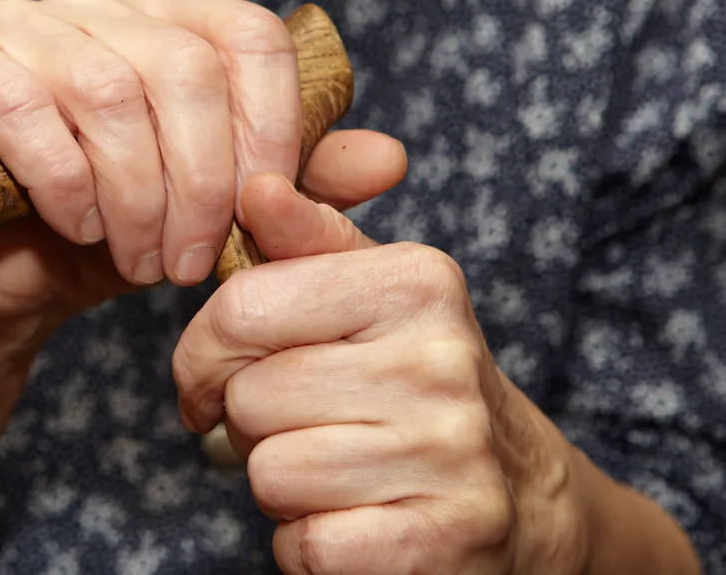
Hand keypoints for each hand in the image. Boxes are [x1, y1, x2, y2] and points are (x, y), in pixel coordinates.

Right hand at [0, 0, 404, 361]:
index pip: (248, 37)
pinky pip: (24, 108)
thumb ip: (297, 186)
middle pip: (182, 65)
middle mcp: (98, 2)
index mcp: (171, 18)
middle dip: (202, 182)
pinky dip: (65, 183)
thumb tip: (389, 158)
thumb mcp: (217, 216)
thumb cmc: (115, 236)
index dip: (273, 128)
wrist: (0, 282)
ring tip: (142, 259)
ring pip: (108, 88)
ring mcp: (19, 23)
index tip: (267, 210)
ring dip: (136, 195)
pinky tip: (76, 227)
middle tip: (194, 262)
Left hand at [172, 174, 588, 573]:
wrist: (521, 497)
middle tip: (306, 426)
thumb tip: (257, 187)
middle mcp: (440, 363)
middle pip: (249, 397)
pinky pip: (303, 545)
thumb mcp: (372, 295)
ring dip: (283, 485)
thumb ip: (307, 242)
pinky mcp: (436, 544)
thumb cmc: (417, 382)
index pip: (242, 308)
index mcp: (417, 284)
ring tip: (337, 471)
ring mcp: (447, 457)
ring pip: (270, 473)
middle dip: (253, 422)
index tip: (217, 375)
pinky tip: (355, 521)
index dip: (204, 353)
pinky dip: (309, 543)